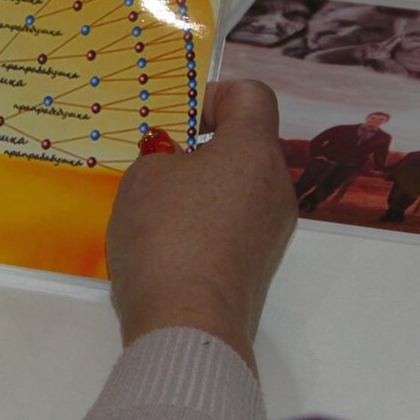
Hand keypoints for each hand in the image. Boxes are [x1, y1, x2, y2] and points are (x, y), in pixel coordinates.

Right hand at [105, 80, 297, 369]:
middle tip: (155, 164)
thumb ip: (162, 156)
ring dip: (199, 188)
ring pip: (237, 188)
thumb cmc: (166, 234)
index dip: (213, 94)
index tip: (177, 121)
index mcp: (254, 150)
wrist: (187, 324)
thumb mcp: (144, 176)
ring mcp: (272, 231)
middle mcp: (275, 186)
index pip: (251, 95)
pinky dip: (203, 224)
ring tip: (153, 208)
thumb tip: (178, 167)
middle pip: (244, 145)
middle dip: (198, 148)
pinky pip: (232, 225)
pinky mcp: (258, 267)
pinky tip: (165, 245)